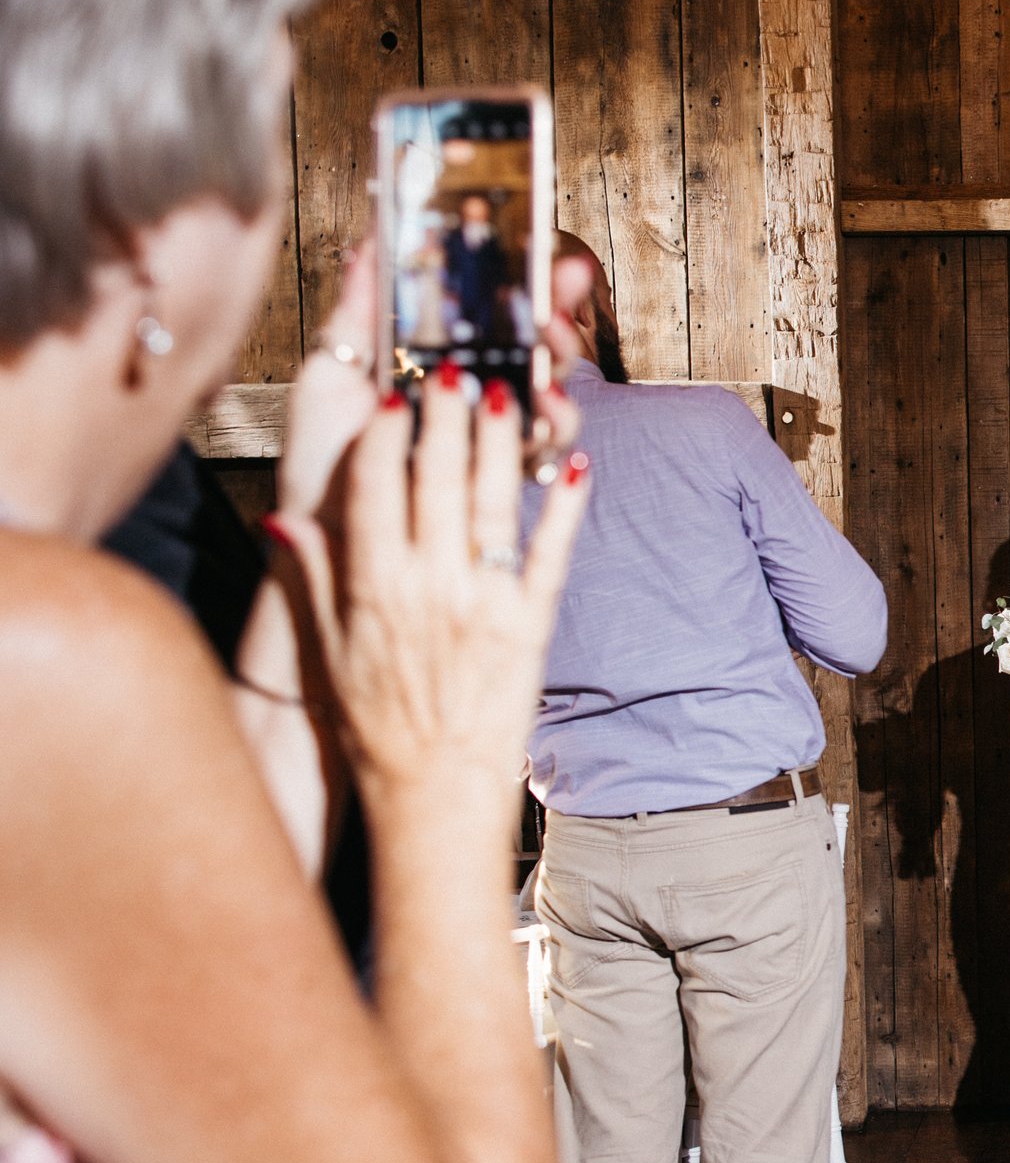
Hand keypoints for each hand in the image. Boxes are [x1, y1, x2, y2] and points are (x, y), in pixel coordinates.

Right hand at [268, 362, 590, 809]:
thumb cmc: (378, 726)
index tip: (389, 394)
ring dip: (501, 444)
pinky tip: (574, 467)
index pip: (373, 489)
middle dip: (445, 417)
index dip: (382, 434)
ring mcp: (485, 606)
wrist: (435, 793)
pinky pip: (551, 556)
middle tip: (453, 368)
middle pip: (437, 481)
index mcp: (372, 589)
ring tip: (505, 393)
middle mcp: (428, 588)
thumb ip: (311, 582)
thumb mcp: (328, 654)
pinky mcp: (531, 628)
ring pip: (494, 505)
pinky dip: (564, 510)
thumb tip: (283, 521)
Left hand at [282, 237, 586, 522]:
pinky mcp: (498, 483)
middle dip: (559, 318)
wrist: (320, 533)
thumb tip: (366, 242)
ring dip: (561, 371)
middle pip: (536, 349)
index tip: (552, 257)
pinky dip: (555, 429)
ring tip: (547, 357)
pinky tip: (544, 411)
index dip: (529, 284)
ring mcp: (490, 440)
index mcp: (435, 364)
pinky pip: (544, 453)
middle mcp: (472, 398)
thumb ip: (356, 312)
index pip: (495, 316)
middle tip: (552, 306)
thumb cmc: (321, 461)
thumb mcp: (329, 372)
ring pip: (552, 397)